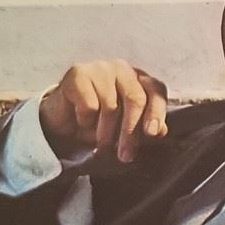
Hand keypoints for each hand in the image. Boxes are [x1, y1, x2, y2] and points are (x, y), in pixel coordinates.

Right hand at [38, 59, 168, 161]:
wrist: (63, 121)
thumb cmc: (99, 123)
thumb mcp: (125, 129)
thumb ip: (145, 128)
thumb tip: (161, 131)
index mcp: (140, 79)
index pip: (156, 91)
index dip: (156, 112)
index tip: (152, 134)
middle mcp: (123, 69)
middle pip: (135, 99)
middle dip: (130, 132)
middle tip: (125, 156)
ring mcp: (101, 68)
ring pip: (111, 105)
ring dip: (105, 132)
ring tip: (101, 144)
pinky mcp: (79, 73)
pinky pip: (89, 105)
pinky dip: (86, 121)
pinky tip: (82, 122)